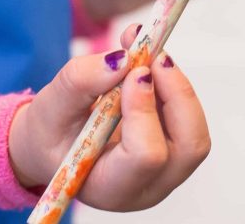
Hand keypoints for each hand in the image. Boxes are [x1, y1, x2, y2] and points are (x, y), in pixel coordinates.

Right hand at [8, 23, 210, 210]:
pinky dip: (173, 85)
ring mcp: (166, 171)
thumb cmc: (50, 133)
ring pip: (194, 129)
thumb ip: (81, 82)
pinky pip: (188, 116)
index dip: (144, 110)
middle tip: (153, 56)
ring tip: (146, 56)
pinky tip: (146, 65)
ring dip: (176, 86)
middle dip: (177, 93)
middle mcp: (148, 187)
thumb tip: (123, 60)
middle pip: (189, 145)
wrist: (54, 142)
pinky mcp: (174, 148)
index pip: (146, 156)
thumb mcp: (50, 106)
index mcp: (112, 188)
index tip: (132, 71)